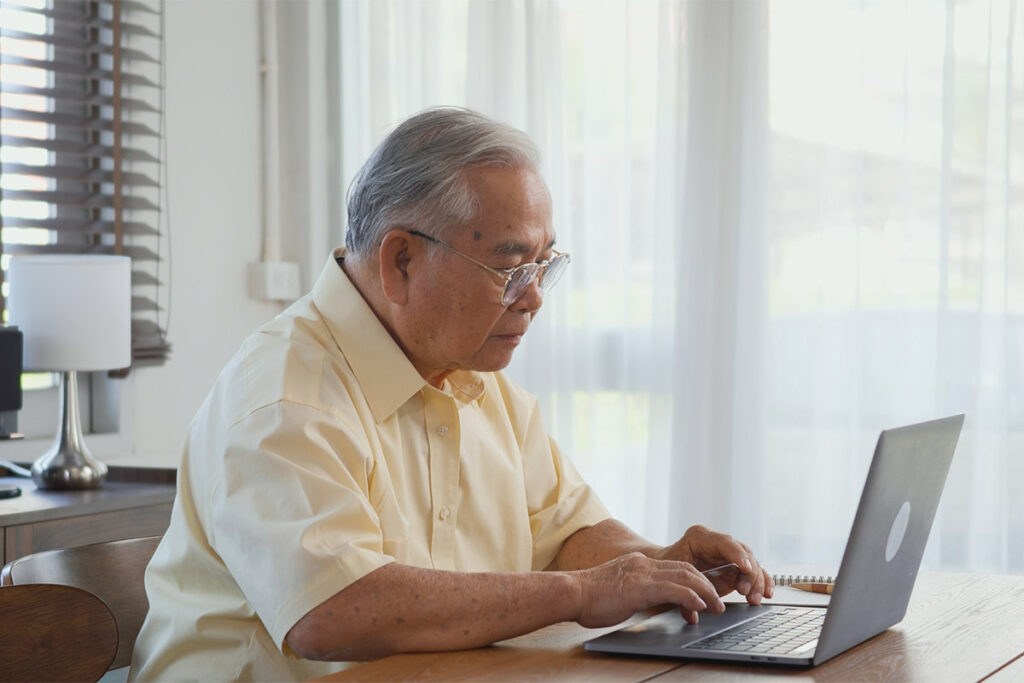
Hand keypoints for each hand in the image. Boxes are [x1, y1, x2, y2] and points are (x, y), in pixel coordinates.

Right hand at [573, 552, 725, 627]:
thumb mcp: (618, 591)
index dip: (694, 581)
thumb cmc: (589, 598)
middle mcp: (643, 564)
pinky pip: (673, 589)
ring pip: (684, 576)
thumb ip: (634, 592)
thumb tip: (643, 603)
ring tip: (716, 607)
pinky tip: (699, 606)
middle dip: (706, 585)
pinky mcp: (640, 587)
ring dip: (704, 592)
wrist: (572, 592)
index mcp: (638, 563)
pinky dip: (690, 597)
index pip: (675, 568)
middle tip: (718, 602)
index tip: (704, 596)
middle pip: (685, 569)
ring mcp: (642, 573)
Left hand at [655, 525, 773, 603]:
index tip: (746, 568)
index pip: (724, 542)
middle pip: (742, 553)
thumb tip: (697, 607)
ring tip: (753, 599)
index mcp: (700, 537)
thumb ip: (684, 589)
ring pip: (751, 564)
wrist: (664, 571)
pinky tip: (767, 593)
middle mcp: (717, 543)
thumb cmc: (666, 570)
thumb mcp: (671, 575)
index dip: (737, 555)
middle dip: (749, 573)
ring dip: (756, 582)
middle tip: (746, 592)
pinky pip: (753, 572)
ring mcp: (728, 555)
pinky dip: (762, 581)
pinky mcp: (735, 568)